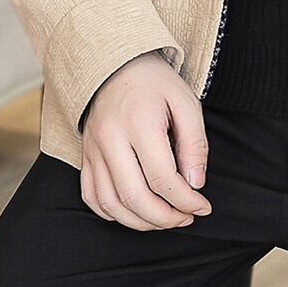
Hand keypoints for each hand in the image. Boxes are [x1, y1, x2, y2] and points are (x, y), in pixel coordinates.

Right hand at [80, 51, 211, 230]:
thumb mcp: (186, 103)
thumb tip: (196, 184)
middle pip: (135, 197)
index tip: (203, 206)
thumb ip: (195, 144)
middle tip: (186, 217)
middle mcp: (110, 138)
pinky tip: (135, 212)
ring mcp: (92, 149)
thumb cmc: (156, 84)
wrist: (117, 65)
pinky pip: (92, 197)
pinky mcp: (85, 156)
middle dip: (165, 218)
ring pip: (111, 204)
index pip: (162, 178)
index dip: (186, 201)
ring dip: (140, 222)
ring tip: (165, 218)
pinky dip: (113, 214)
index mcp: (139, 122)